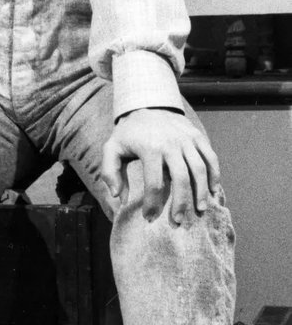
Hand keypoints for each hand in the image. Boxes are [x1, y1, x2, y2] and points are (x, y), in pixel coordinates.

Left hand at [101, 108, 220, 223]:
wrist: (148, 104)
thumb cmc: (129, 132)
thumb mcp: (111, 147)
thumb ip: (109, 171)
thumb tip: (117, 195)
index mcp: (150, 148)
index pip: (154, 183)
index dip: (152, 204)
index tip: (149, 217)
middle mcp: (171, 144)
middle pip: (181, 179)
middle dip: (181, 203)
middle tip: (178, 221)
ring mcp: (187, 139)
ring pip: (200, 169)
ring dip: (201, 192)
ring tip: (200, 210)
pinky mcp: (198, 136)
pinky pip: (211, 157)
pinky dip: (214, 174)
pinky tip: (212, 190)